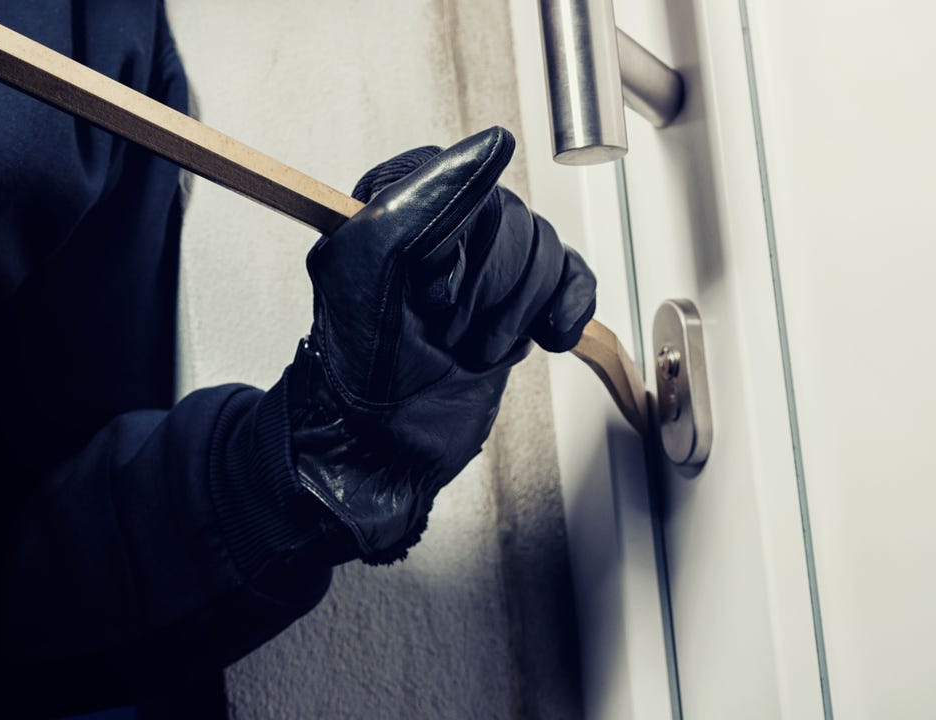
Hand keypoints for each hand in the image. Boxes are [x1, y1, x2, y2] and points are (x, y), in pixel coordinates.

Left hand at [287, 126, 595, 563]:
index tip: (431, 286)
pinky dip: (565, 310)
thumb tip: (493, 145)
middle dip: (487, 290)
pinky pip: (574, 278)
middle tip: (446, 327)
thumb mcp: (373, 266)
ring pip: (546, 249)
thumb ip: (427, 195)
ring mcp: (485, 265)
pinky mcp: (522, 301)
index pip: (465, 179)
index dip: (458, 241)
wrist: (384, 447)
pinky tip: (545, 334)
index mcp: (395, 200)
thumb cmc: (361, 366)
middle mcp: (443, 225)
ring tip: (472, 346)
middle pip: (515, 219)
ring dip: (514, 313)